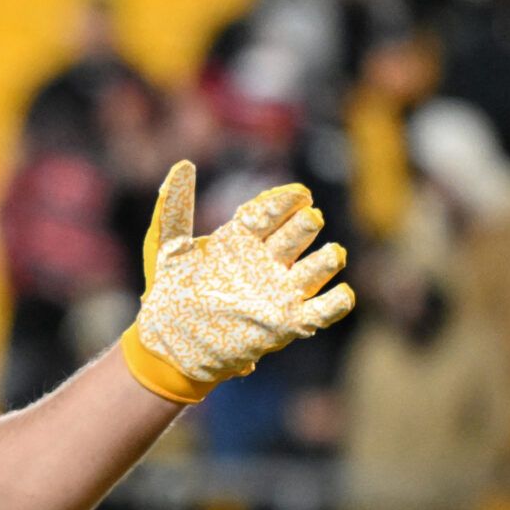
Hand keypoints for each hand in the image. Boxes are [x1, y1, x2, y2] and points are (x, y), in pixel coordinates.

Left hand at [121, 160, 354, 403]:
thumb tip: (181, 166)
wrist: (169, 343)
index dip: (285, 203)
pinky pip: (323, 310)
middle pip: (296, 236)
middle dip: (305, 227)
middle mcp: (266, 261)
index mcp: (242, 240)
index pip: (270, 213)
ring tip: (331, 254)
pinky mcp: (288, 321)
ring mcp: (279, 290)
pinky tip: (342, 293)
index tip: (299, 194)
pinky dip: (338, 301)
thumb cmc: (169, 294)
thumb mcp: (167, 250)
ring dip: (326, 260)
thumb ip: (174, 210)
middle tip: (309, 218)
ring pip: (316, 268)